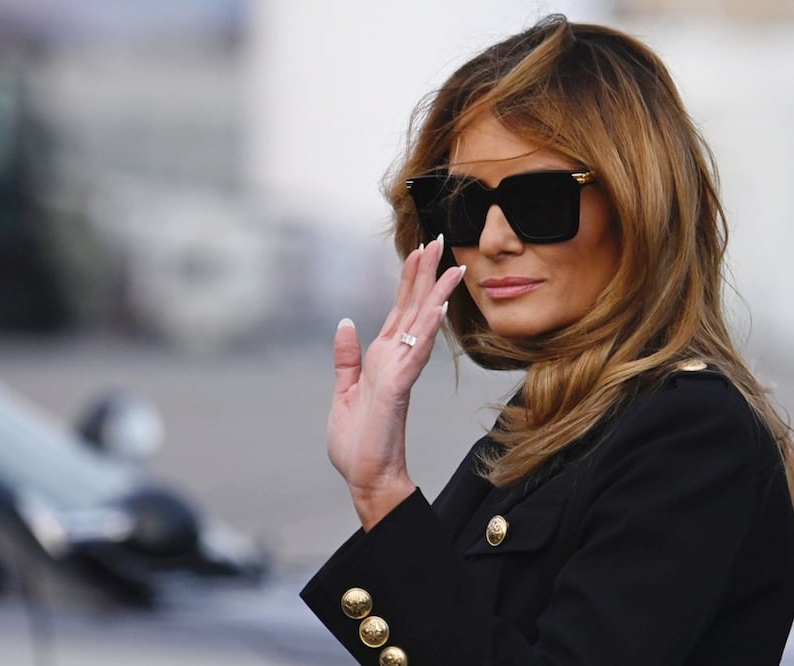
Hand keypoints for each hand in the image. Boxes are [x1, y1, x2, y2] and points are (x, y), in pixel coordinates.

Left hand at [327, 236, 464, 529]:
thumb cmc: (358, 442)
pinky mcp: (396, 389)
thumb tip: (346, 323)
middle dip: (426, 274)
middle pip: (414, 308)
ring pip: (420, 326)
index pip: (400, 310)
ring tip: (450, 267)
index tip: (420, 250)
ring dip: (435, 296)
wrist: (367, 477)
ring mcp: (399, 373)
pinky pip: (413, 355)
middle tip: (439, 240)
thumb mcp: (342, 392)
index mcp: (383, 358)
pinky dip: (426, 332)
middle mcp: (395, 359)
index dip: (410, 279)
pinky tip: (435, 311)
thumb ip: (347, 358)